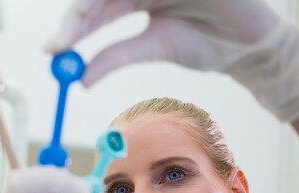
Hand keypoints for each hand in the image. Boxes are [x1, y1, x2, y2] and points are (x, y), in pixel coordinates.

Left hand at [45, 0, 298, 121]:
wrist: (248, 45)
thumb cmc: (205, 44)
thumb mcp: (155, 48)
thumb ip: (116, 58)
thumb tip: (79, 79)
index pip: (94, 8)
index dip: (71, 27)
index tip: (51, 50)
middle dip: (79, 14)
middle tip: (62, 40)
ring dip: (97, 3)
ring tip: (82, 20)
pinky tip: (124, 2)